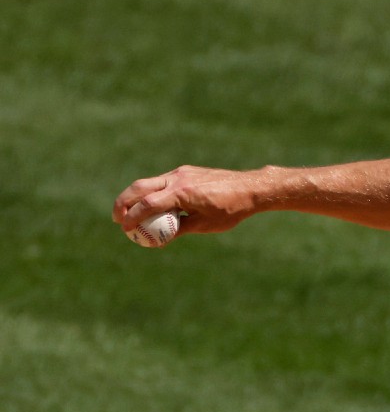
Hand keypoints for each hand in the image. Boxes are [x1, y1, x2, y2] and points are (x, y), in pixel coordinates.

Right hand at [112, 165, 265, 237]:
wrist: (250, 187)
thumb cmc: (231, 209)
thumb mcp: (205, 225)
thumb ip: (180, 229)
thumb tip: (159, 239)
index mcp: (183, 192)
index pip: (148, 204)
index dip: (133, 217)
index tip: (125, 229)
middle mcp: (178, 178)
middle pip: (140, 187)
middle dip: (123, 202)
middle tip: (117, 219)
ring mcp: (181, 172)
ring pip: (149, 182)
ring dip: (134, 196)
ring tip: (128, 212)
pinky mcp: (186, 172)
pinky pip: (162, 181)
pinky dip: (151, 192)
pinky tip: (150, 206)